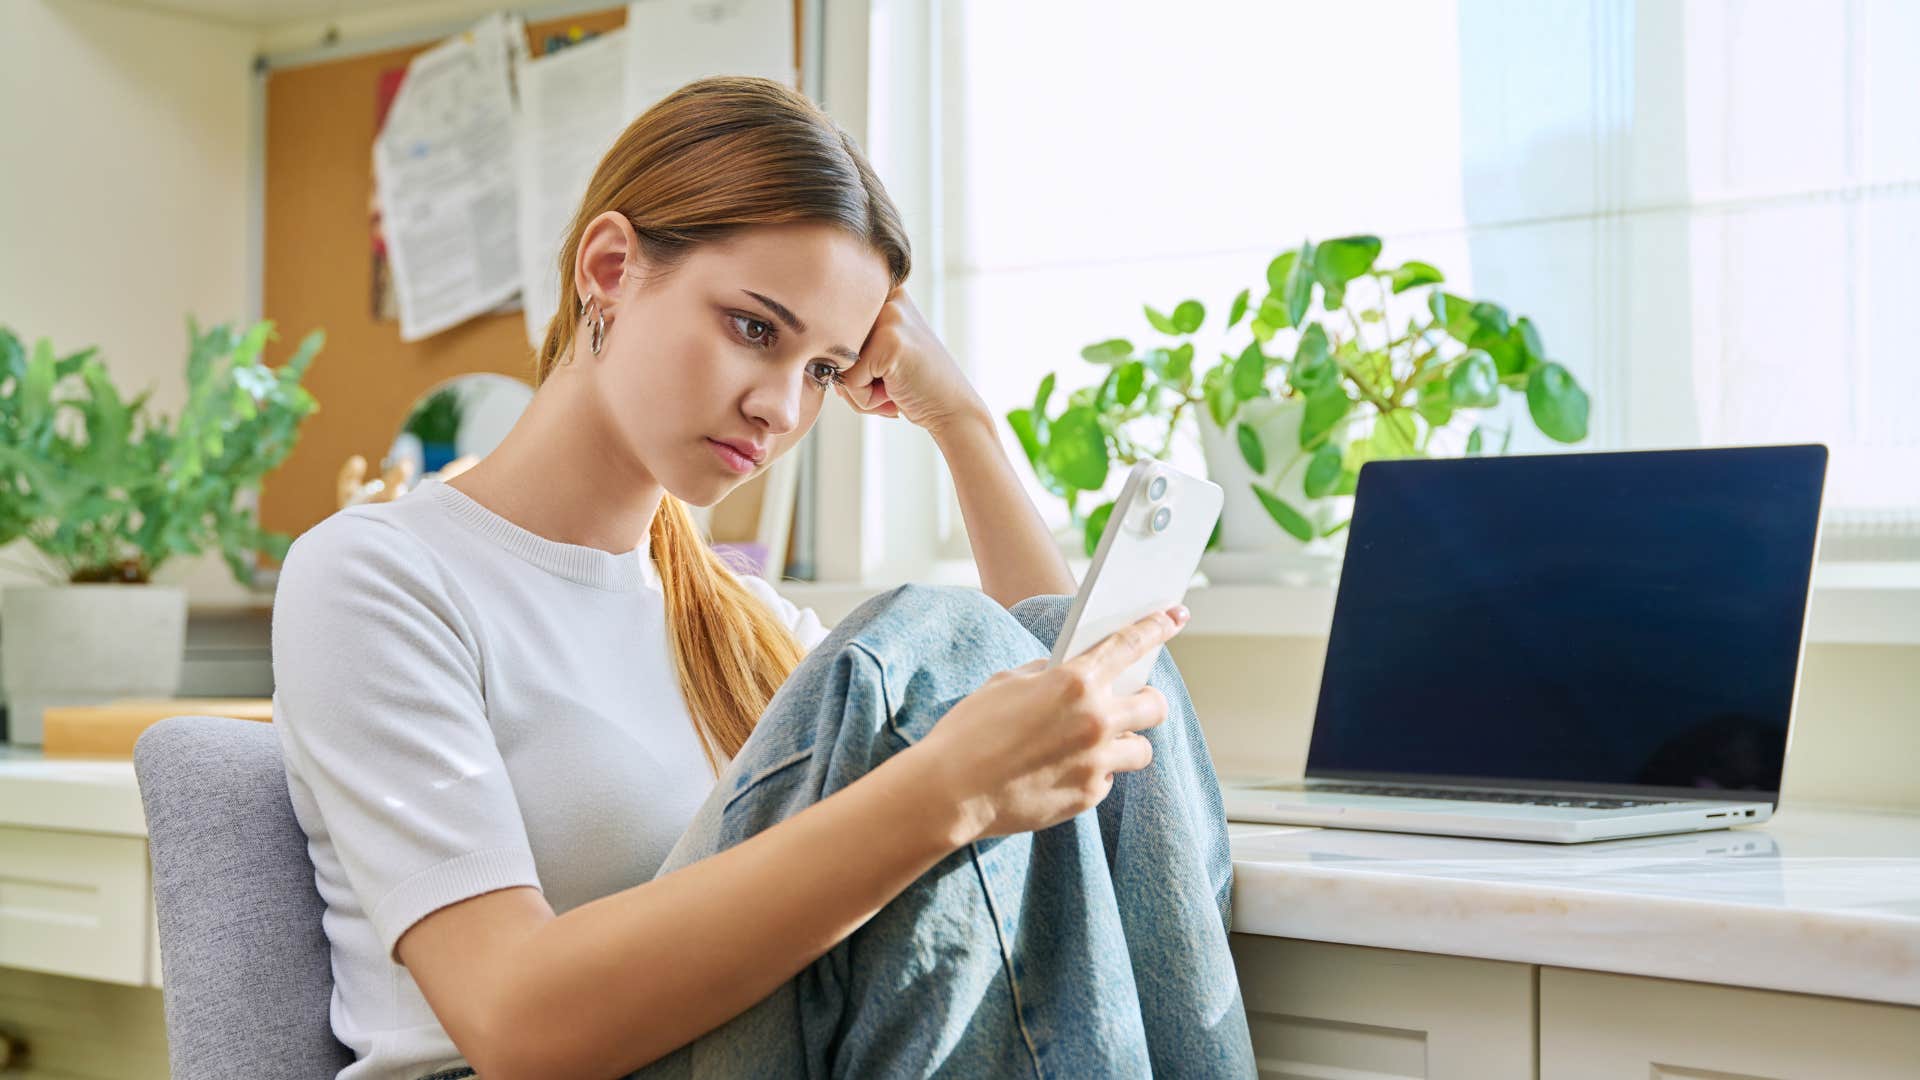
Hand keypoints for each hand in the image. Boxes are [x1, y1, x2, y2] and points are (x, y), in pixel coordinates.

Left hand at [837, 286, 988, 435]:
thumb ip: (844, 344)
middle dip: (852, 377)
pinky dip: (867, 400)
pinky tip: (896, 395)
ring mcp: (890, 316)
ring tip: (893, 388)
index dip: (847, 361)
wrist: (953, 410)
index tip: (881, 371)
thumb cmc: (909, 387)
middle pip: (833, 345)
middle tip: (888, 385)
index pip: (831, 330)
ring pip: (838, 363)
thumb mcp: (876, 353)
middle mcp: (886, 297)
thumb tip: (813, 355)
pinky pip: (850, 381)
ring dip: (858, 390)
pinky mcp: (890, 341)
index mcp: (882, 294)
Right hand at [912, 605, 1191, 841]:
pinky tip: (1062, 772)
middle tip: (1137, 702)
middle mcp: (1096, 719)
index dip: (1158, 626)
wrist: (951, 792)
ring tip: (1098, 745)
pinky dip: (1093, 773)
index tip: (1177, 615)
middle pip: (1154, 705)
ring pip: (1141, 750)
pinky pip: (1107, 780)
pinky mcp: (1089, 795)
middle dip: (1149, 701)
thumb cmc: (970, 731)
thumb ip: (1045, 675)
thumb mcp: (1005, 683)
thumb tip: (1062, 675)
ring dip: (1125, 744)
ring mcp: (1096, 761)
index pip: (1131, 643)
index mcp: (1074, 680)